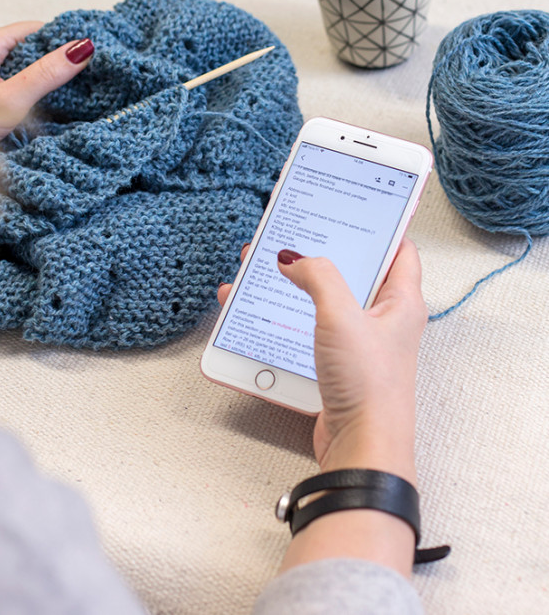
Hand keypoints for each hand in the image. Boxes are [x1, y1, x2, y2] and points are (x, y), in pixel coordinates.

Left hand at [0, 21, 93, 151]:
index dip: (61, 42)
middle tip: (77, 80)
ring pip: (14, 62)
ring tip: (60, 94)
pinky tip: (29, 104)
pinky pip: (2, 76)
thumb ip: (46, 74)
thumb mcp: (11, 100)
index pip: (35, 29)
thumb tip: (80, 49)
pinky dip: (18, 86)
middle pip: (25, 45)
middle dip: (49, 61)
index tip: (85, 57)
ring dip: (34, 77)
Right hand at [217, 239, 425, 481]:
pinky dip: (286, 315)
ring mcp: (360, 343)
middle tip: (293, 232)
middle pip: (354, 271)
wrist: (361, 450)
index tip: (353, 206)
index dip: (380, 225)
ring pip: (326, 299)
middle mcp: (384, 320)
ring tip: (263, 266)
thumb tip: (294, 256)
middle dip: (321, 251)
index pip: (399, 249)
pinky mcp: (338, 364)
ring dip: (296, 283)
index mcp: (401, 302)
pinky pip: (310, 328)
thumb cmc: (368, 388)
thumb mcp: (341, 317)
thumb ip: (318, 277)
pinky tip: (257, 310)